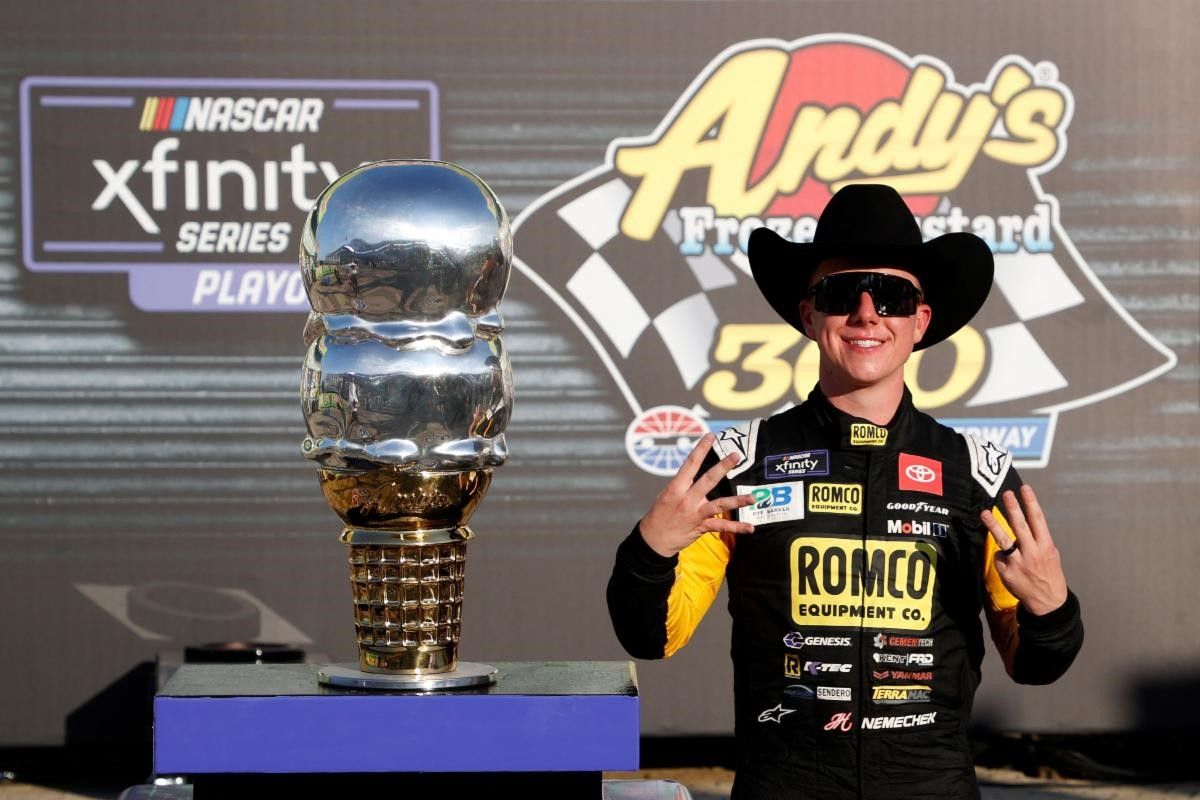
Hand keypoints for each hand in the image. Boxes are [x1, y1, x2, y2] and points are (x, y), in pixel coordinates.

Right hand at [639, 433, 756, 557]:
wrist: (654, 540)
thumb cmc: (659, 515)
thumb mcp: (667, 495)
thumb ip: (683, 486)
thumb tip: (695, 474)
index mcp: (676, 488)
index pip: (690, 464)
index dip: (700, 449)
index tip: (710, 436)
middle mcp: (687, 499)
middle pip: (708, 480)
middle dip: (723, 467)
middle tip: (736, 455)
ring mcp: (695, 513)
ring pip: (719, 504)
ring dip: (737, 501)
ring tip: (753, 497)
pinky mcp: (701, 527)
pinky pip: (721, 526)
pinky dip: (737, 527)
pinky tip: (750, 528)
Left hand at [980, 484, 1069, 615]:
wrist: (1048, 602)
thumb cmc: (1048, 573)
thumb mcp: (1050, 554)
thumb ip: (1039, 539)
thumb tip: (1028, 522)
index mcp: (1046, 545)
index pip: (1038, 520)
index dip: (1031, 503)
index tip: (1024, 489)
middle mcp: (1033, 552)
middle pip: (1020, 526)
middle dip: (1013, 509)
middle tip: (1006, 494)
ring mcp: (1019, 562)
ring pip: (1003, 540)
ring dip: (993, 525)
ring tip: (984, 512)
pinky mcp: (1007, 572)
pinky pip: (999, 558)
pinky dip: (1002, 558)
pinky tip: (1010, 566)